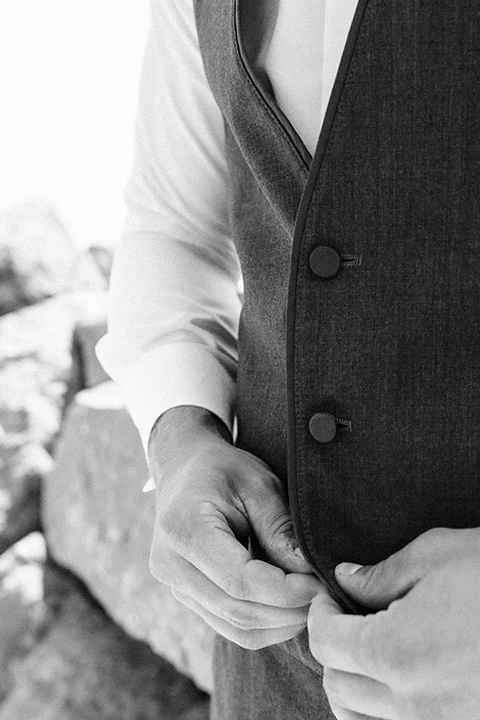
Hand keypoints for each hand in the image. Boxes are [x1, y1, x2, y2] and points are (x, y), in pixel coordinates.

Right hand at [148, 406, 322, 649]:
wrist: (183, 468)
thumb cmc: (223, 469)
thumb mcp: (257, 483)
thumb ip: (280, 527)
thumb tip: (309, 571)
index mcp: (184, 529)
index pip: (240, 581)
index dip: (286, 591)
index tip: (321, 584)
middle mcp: (171, 565)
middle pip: (238, 610)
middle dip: (289, 611)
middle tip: (326, 596)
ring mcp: (175, 586)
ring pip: (235, 627)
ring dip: (281, 624)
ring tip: (313, 601)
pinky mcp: (187, 597)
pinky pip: (230, 625)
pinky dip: (266, 624)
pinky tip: (291, 605)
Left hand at [308, 528, 479, 718]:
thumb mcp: (438, 556)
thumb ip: (381, 574)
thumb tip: (344, 578)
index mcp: (397, 652)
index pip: (325, 643)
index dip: (317, 613)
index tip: (328, 596)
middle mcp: (413, 703)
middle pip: (337, 685)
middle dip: (331, 646)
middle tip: (346, 616)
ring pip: (360, 719)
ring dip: (352, 683)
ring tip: (368, 647)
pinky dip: (383, 709)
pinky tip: (401, 676)